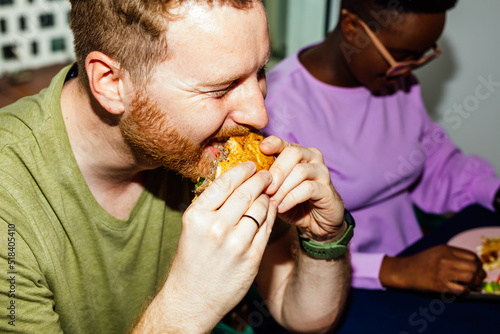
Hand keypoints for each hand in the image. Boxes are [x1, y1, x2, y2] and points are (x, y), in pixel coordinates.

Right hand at [161, 161, 277, 330]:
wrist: (190, 300)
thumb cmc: (190, 262)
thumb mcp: (192, 228)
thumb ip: (211, 206)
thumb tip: (235, 182)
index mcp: (197, 216)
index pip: (225, 183)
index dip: (242, 170)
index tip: (251, 165)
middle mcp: (216, 227)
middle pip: (246, 192)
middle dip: (260, 179)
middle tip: (267, 174)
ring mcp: (236, 243)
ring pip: (261, 208)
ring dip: (267, 197)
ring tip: (269, 193)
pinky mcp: (251, 257)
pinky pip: (267, 228)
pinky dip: (271, 215)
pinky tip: (271, 210)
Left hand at [259, 136, 344, 240]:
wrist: (316, 223)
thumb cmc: (291, 203)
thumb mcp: (274, 190)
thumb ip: (265, 180)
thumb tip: (245, 176)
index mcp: (297, 153)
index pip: (283, 142)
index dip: (272, 143)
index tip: (262, 149)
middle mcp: (311, 157)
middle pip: (293, 153)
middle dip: (277, 170)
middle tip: (265, 187)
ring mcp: (321, 172)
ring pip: (300, 171)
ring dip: (283, 187)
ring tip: (271, 201)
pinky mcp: (327, 189)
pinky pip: (308, 188)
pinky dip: (291, 198)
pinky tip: (281, 207)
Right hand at [380, 245, 485, 293]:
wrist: (403, 271)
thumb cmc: (420, 262)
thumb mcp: (435, 251)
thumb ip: (452, 255)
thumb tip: (472, 264)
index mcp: (445, 249)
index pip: (472, 256)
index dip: (478, 264)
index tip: (477, 269)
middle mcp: (445, 260)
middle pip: (474, 267)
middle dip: (479, 275)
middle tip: (478, 279)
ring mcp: (442, 272)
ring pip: (470, 278)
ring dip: (474, 283)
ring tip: (472, 286)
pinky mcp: (439, 285)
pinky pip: (460, 290)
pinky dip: (466, 292)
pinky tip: (463, 291)